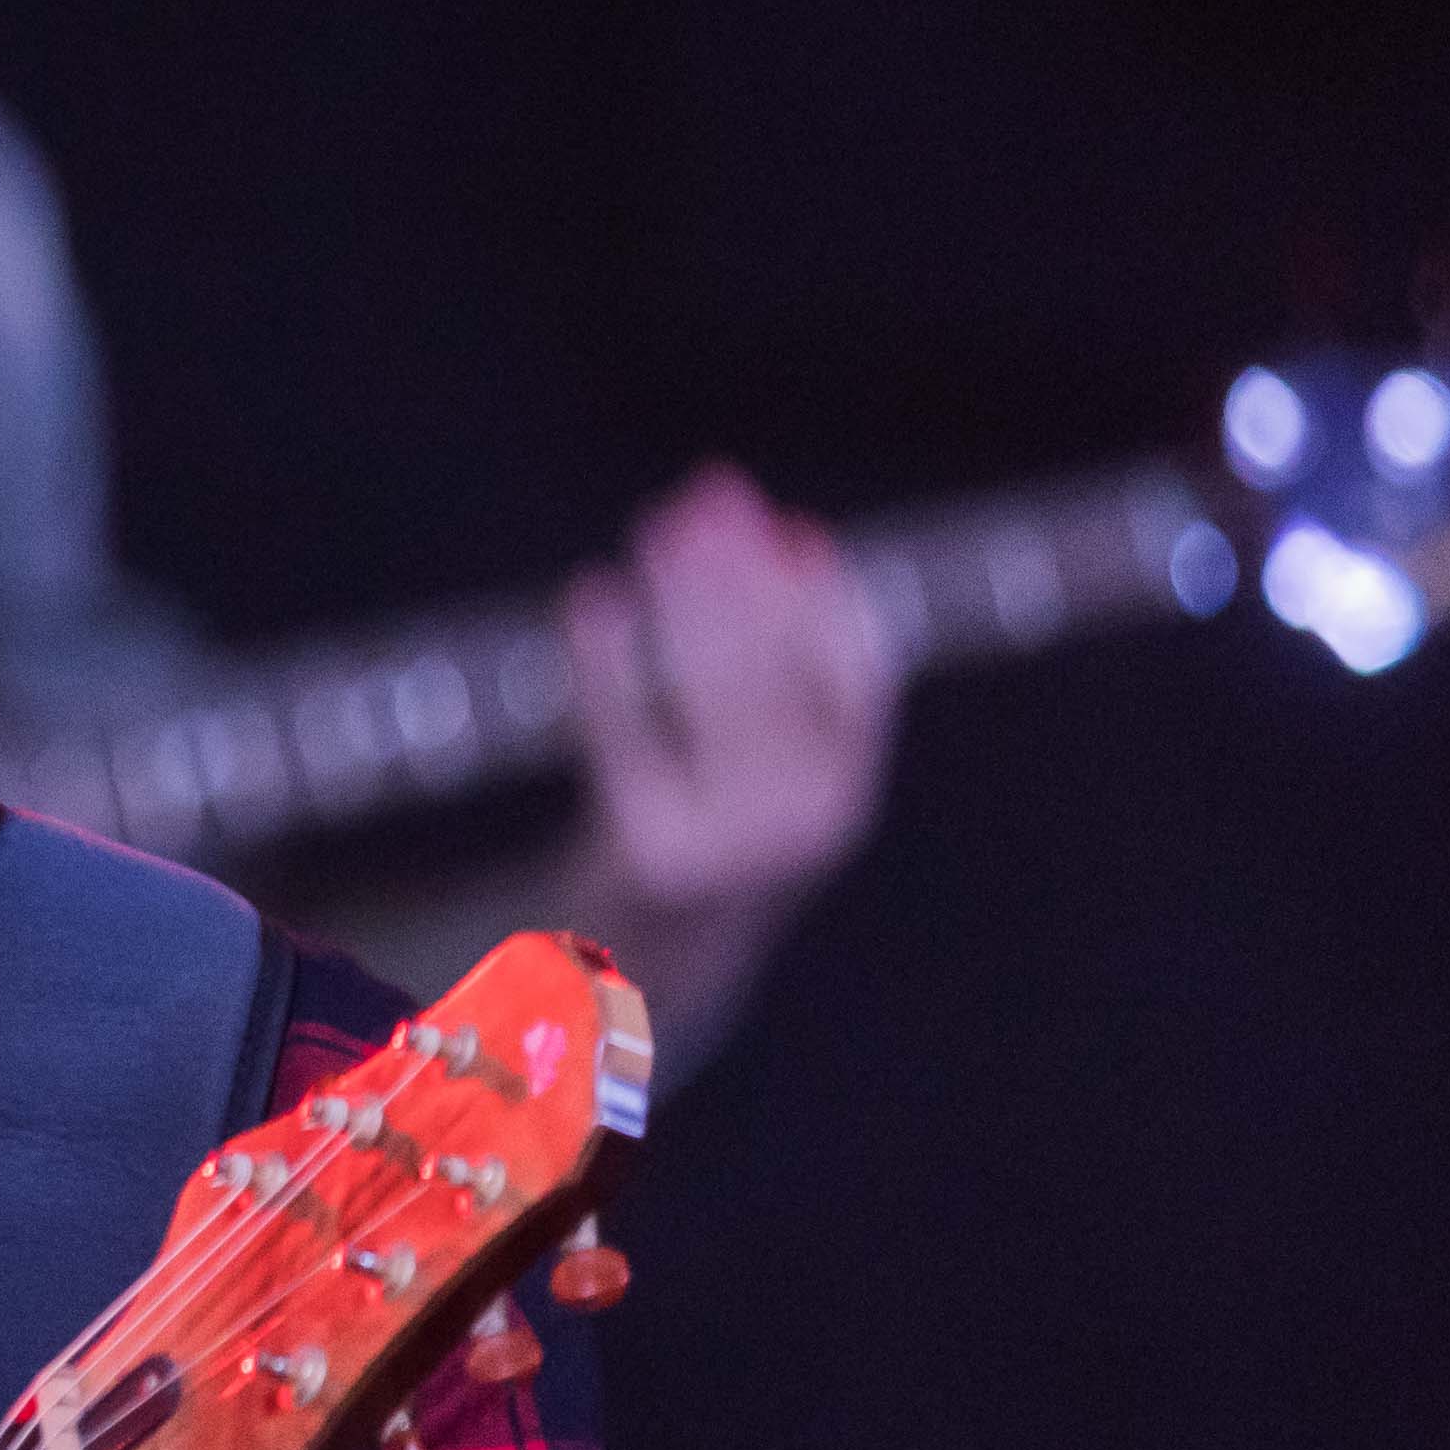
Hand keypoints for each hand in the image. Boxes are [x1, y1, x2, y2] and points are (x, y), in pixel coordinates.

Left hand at [560, 463, 892, 928]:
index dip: (823, 597)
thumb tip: (798, 536)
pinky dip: (606, 660)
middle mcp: (804, 820)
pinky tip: (593, 597)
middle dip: (741, 573)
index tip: (791, 529)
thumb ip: (785, 658)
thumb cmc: (708, 822)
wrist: (644, 953)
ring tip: (659, 528)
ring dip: (685, 596)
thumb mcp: (768, 755)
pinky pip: (623, 734)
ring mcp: (727, 839)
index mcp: (845, 790)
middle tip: (707, 495)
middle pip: (774, 668)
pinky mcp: (646, 849)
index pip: (856, 674)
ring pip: (708, 691)